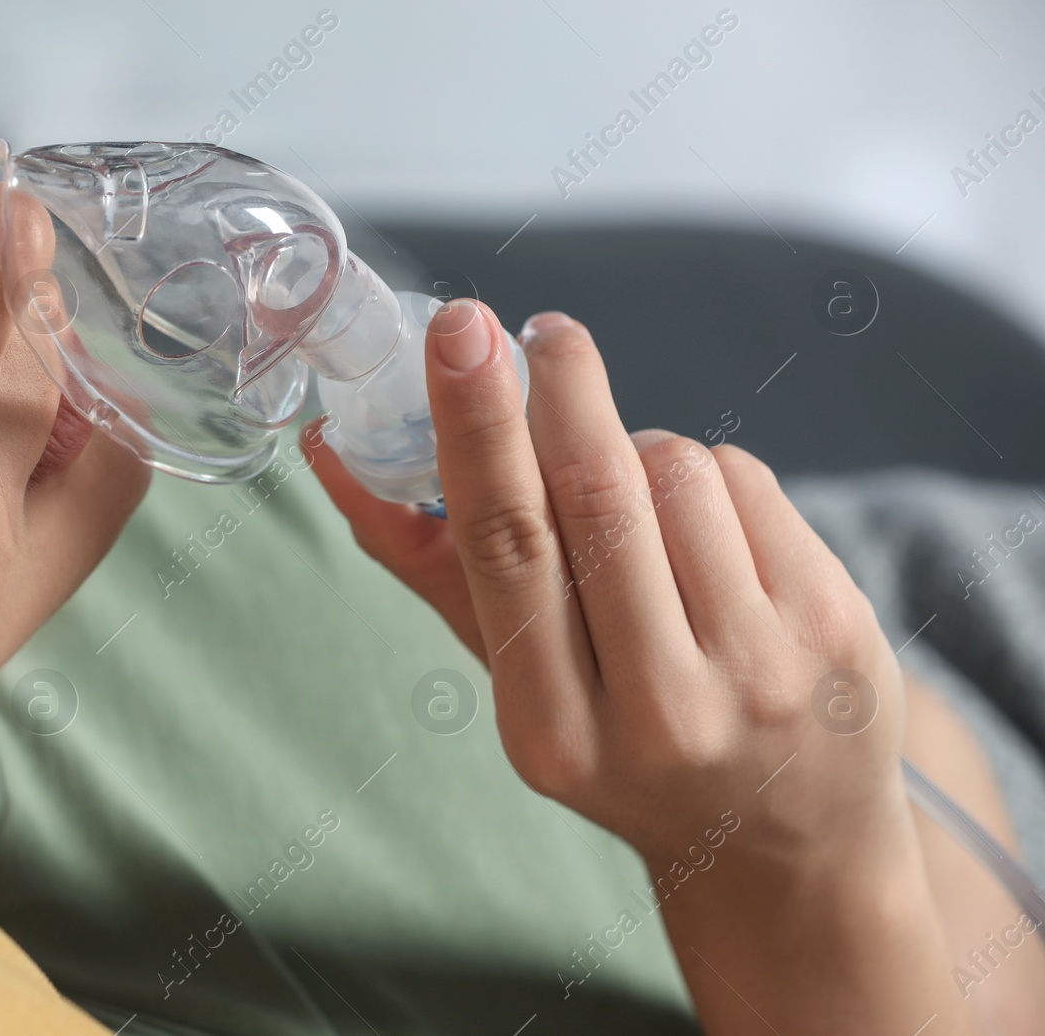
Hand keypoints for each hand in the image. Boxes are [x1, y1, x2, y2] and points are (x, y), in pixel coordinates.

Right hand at [305, 302, 977, 1033]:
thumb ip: (433, 568)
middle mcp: (664, 710)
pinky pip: (745, 478)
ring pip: (677, 470)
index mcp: (555, 732)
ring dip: (639, 451)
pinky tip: (702, 534)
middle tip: (547, 337)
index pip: (510, 549)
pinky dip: (704, 476)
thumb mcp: (520, 685)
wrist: (783, 839)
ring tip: (635, 507)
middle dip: (567, 389)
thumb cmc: (623, 744)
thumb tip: (333, 451)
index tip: (464, 331)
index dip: (480, 429)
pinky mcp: (837, 626)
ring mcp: (766, 670)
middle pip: (602, 493)